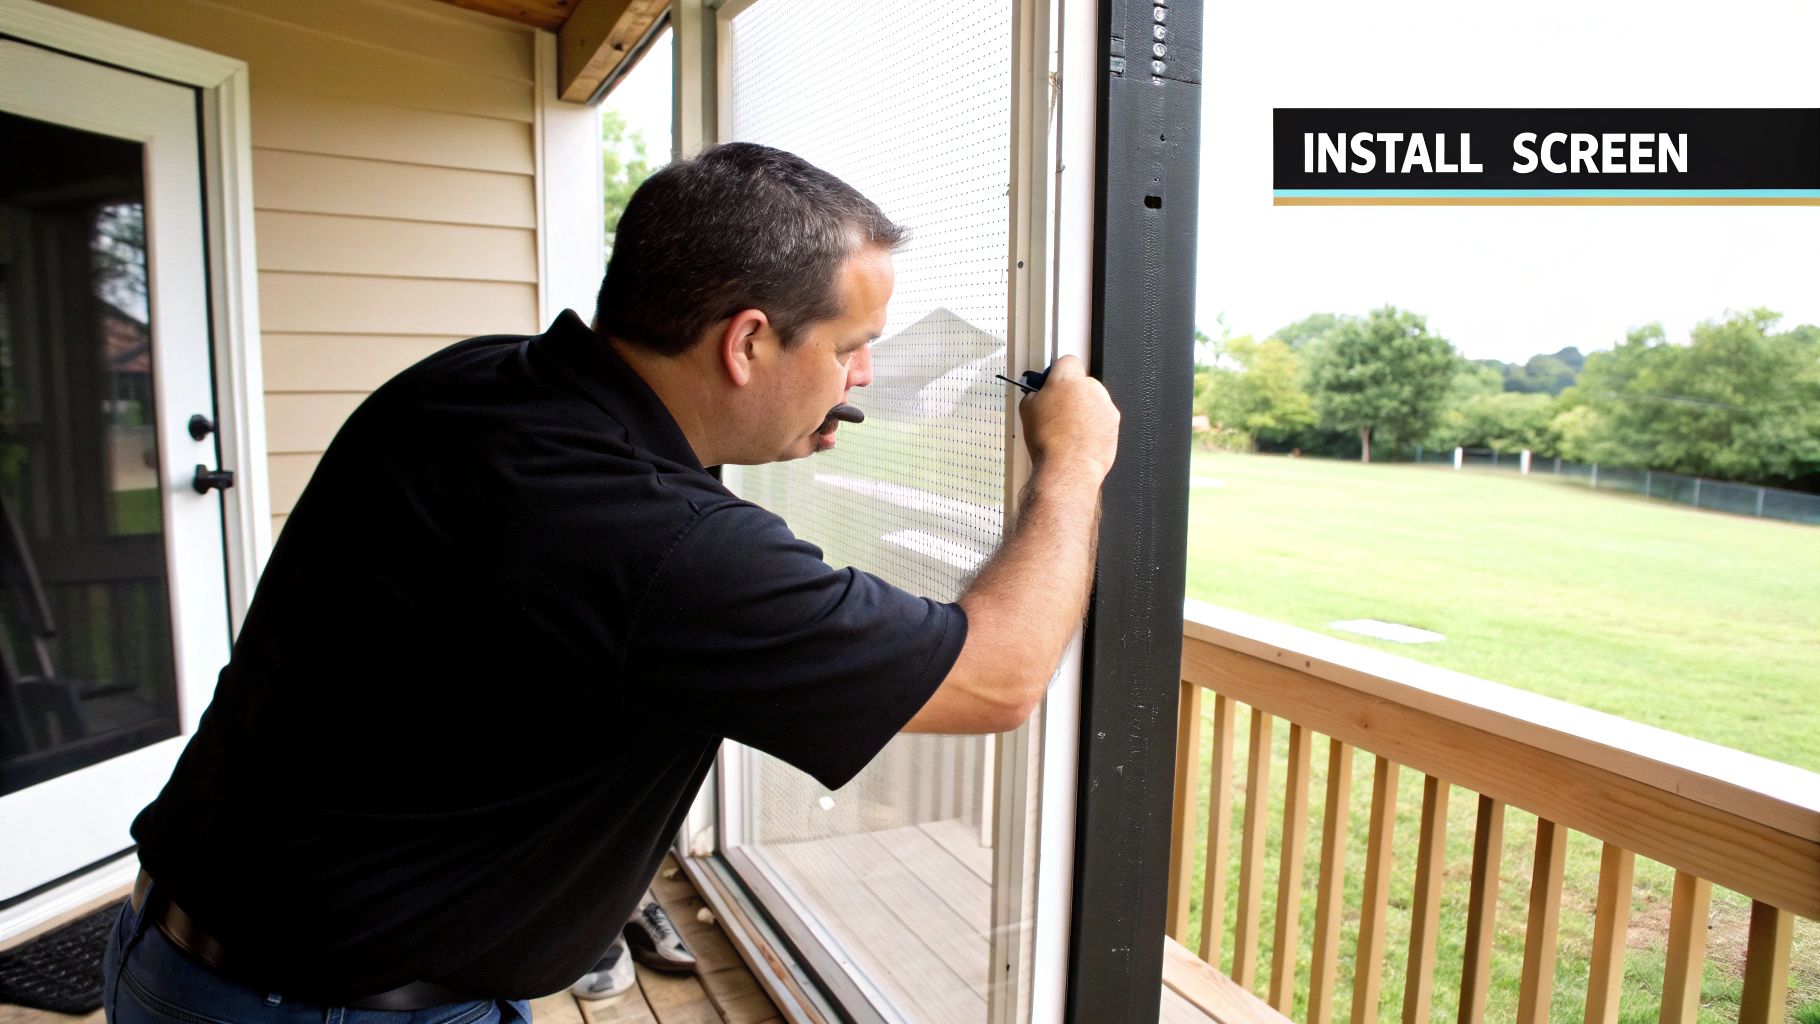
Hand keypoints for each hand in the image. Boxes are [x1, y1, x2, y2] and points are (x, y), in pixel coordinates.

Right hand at [1018, 355, 1118, 480]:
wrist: (1068, 466)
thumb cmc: (1048, 442)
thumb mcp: (1026, 410)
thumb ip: (1034, 394)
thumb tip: (1036, 393)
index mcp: (1066, 379)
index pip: (1067, 361)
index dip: (1059, 372)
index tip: (1054, 382)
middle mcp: (1089, 387)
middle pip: (1082, 382)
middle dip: (1072, 393)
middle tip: (1059, 410)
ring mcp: (1104, 404)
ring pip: (1094, 399)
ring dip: (1084, 409)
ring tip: (1069, 429)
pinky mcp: (1114, 421)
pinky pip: (1103, 416)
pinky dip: (1095, 424)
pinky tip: (1081, 437)